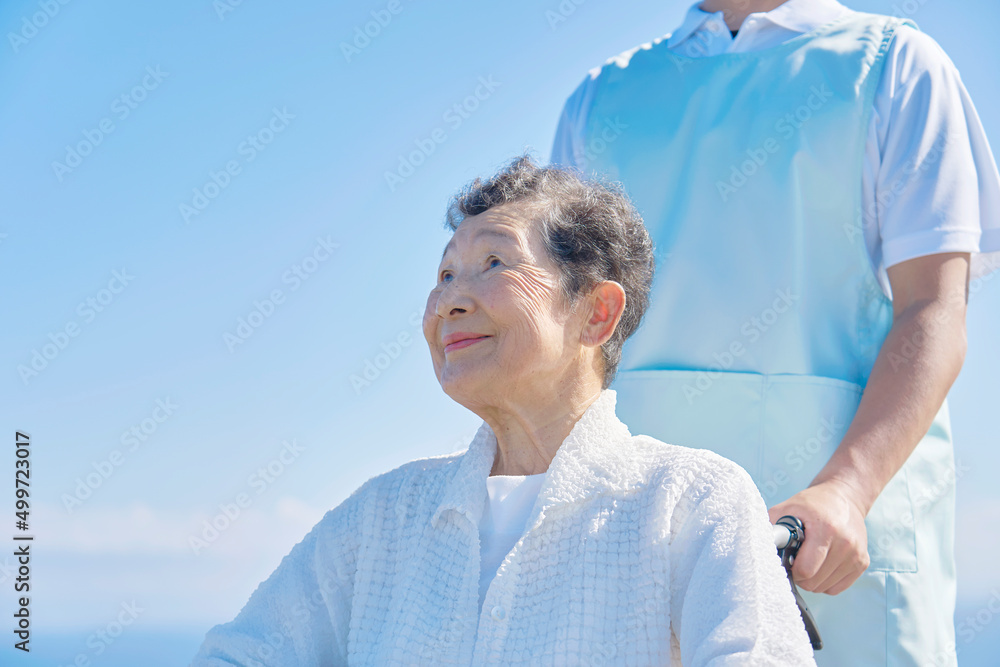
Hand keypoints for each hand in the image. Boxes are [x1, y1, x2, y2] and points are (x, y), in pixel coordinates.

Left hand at [768, 480, 869, 594]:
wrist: (844, 497)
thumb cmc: (812, 504)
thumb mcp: (789, 508)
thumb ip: (772, 527)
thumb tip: (757, 546)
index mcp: (826, 530)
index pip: (806, 570)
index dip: (792, 570)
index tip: (788, 560)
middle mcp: (846, 544)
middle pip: (814, 582)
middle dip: (800, 576)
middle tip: (796, 560)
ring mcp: (857, 555)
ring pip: (825, 588)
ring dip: (813, 580)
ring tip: (808, 560)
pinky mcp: (863, 563)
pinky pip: (837, 588)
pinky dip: (825, 582)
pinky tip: (821, 565)